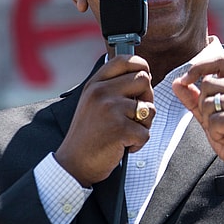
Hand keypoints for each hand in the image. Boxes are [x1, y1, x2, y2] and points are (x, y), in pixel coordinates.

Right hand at [56, 54, 155, 186]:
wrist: (74, 163)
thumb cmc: (87, 136)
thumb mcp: (92, 102)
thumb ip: (111, 87)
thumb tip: (142, 75)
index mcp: (95, 83)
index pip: (125, 60)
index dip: (141, 66)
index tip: (143, 77)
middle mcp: (101, 92)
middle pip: (144, 80)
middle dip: (147, 98)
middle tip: (135, 115)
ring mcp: (110, 109)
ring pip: (149, 108)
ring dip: (144, 124)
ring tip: (125, 133)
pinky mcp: (120, 128)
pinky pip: (146, 132)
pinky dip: (138, 143)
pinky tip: (122, 146)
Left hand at [172, 50, 223, 188]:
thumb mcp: (212, 118)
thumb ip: (196, 100)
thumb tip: (177, 83)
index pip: (220, 61)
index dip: (199, 66)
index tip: (185, 79)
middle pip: (208, 84)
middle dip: (203, 106)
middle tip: (217, 124)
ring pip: (209, 103)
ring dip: (210, 122)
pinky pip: (215, 120)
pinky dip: (216, 133)